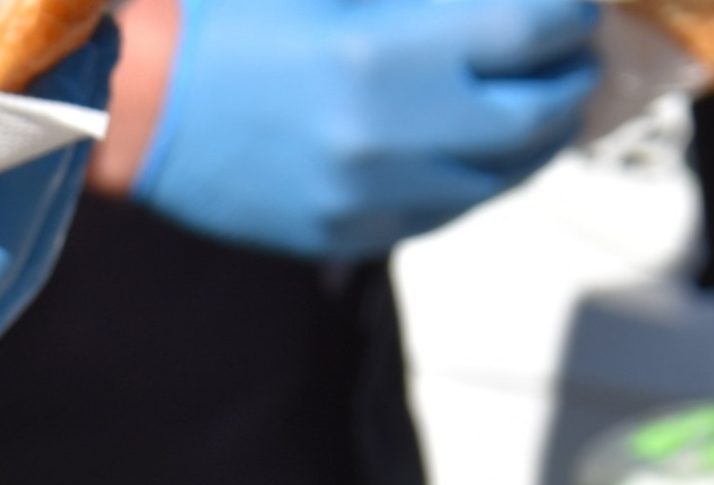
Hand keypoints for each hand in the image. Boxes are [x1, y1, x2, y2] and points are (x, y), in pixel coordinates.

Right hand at [125, 0, 599, 258]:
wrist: (140, 109)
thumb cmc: (228, 25)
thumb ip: (427, 0)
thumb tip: (505, 9)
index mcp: (385, 55)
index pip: (531, 34)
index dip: (567, 15)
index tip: (570, 8)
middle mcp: (388, 136)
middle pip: (534, 116)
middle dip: (567, 80)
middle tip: (572, 58)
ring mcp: (370, 195)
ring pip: (500, 176)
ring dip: (535, 139)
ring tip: (538, 107)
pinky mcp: (350, 232)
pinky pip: (447, 211)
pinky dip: (479, 178)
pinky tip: (477, 151)